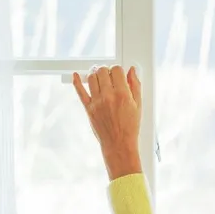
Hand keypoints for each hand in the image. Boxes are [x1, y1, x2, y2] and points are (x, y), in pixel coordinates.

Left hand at [73, 65, 142, 179]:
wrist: (119, 144)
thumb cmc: (130, 127)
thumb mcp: (138, 105)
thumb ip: (135, 85)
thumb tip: (132, 71)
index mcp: (123, 94)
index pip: (117, 70)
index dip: (118, 70)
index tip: (119, 74)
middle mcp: (108, 96)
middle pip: (103, 71)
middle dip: (106, 70)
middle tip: (109, 76)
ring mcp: (97, 102)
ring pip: (92, 78)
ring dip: (95, 74)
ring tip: (99, 77)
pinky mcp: (88, 108)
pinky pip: (80, 91)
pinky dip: (77, 82)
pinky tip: (76, 75)